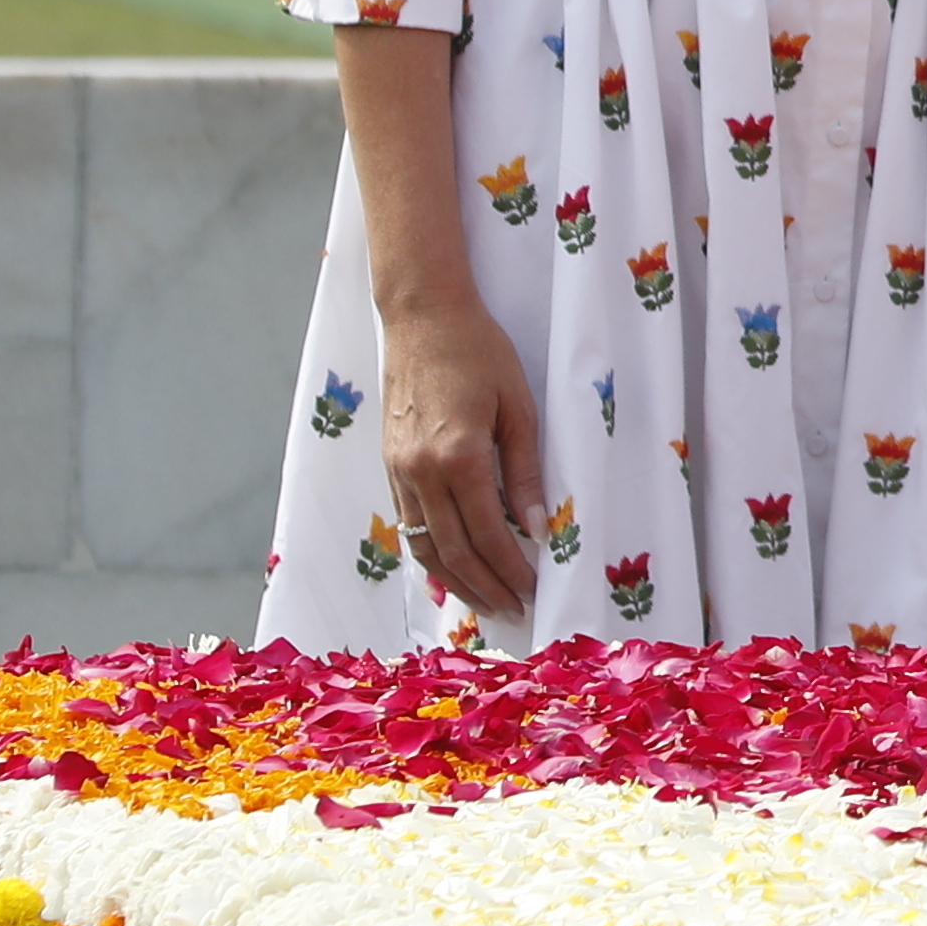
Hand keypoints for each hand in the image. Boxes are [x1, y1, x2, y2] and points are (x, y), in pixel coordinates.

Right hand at [375, 292, 550, 623]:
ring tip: (485, 602)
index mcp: (459, 456)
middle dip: (487, 587)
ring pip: (425, 546)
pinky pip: (408, 524)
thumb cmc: (479, 351)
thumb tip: (538, 527)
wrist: (422, 316)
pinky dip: (429, 554)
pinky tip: (449, 569)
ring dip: (455, 581)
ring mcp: (399, 471)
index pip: (488, 534)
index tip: (534, 590)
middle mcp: (422, 472)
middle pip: (454, 552)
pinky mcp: (389, 465)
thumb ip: (526, 470)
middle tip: (515, 609)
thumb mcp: (518, 405)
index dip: (511, 569)